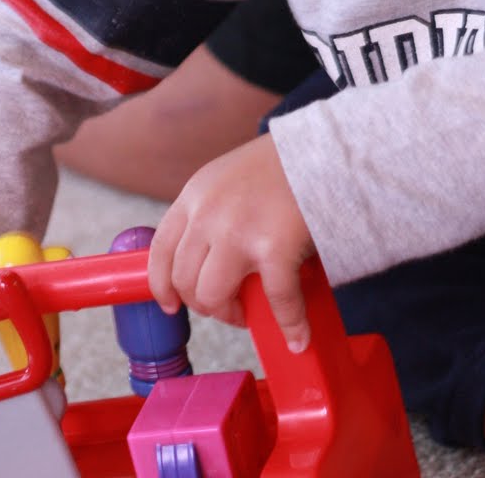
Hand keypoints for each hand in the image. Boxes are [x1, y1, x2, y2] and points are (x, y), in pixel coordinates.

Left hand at [148, 132, 315, 351]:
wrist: (323, 147)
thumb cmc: (281, 163)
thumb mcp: (228, 177)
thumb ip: (212, 212)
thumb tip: (207, 261)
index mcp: (195, 194)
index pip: (160, 250)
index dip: (163, 285)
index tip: (172, 304)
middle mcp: (209, 213)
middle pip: (185, 280)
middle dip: (205, 303)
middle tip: (229, 306)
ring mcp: (239, 232)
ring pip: (214, 297)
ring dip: (232, 315)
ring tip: (251, 313)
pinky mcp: (275, 249)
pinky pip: (276, 301)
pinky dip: (289, 324)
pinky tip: (297, 336)